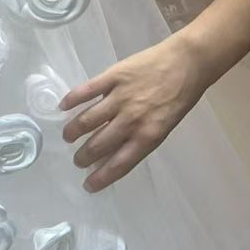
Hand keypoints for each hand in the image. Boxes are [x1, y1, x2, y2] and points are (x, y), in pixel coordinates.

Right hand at [59, 31, 210, 191]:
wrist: (186, 64)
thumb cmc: (178, 98)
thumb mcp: (164, 126)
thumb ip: (139, 140)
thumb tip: (113, 155)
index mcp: (148, 136)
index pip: (119, 164)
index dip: (101, 177)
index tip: (88, 185)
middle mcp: (131, 120)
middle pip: (98, 145)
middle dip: (83, 157)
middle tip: (78, 160)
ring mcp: (120, 97)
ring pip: (87, 120)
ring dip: (73, 132)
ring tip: (68, 137)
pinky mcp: (113, 76)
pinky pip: (87, 91)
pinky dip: (72, 100)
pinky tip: (63, 106)